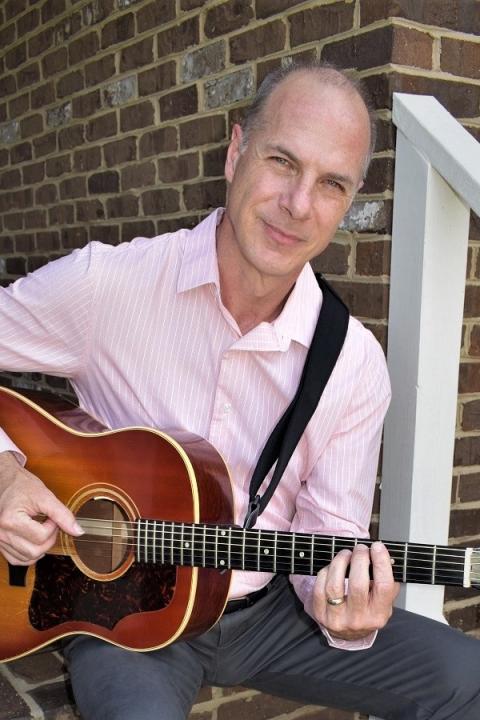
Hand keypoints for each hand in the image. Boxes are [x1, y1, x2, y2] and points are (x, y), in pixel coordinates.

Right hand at [0, 451, 82, 565]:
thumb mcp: (44, 496)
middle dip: (49, 539)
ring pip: (26, 558)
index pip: (41, 536)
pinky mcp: (0, 543)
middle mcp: (2, 533)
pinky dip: (29, 554)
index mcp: (11, 520)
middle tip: (49, 524)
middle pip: (34, 551)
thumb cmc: (21, 485)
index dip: (53, 526)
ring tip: (41, 529)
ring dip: (40, 548)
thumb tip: (78, 531)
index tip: (52, 516)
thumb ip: (62, 514)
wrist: (4, 481)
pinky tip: (35, 542)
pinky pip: (16, 559)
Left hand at [312, 541, 398, 640]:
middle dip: (359, 559)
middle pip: (358, 584)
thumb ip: (388, 581)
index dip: (381, 563)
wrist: (349, 634)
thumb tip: (386, 557)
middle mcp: (359, 619)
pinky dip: (325, 572)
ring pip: (335, 585)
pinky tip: (332, 567)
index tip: (378, 547)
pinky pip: (320, 588)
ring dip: (340, 562)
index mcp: (378, 615)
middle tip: (360, 548)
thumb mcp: (384, 602)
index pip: (384, 586)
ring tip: (346, 554)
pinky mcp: (320, 614)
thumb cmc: (367, 612)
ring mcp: (338, 618)